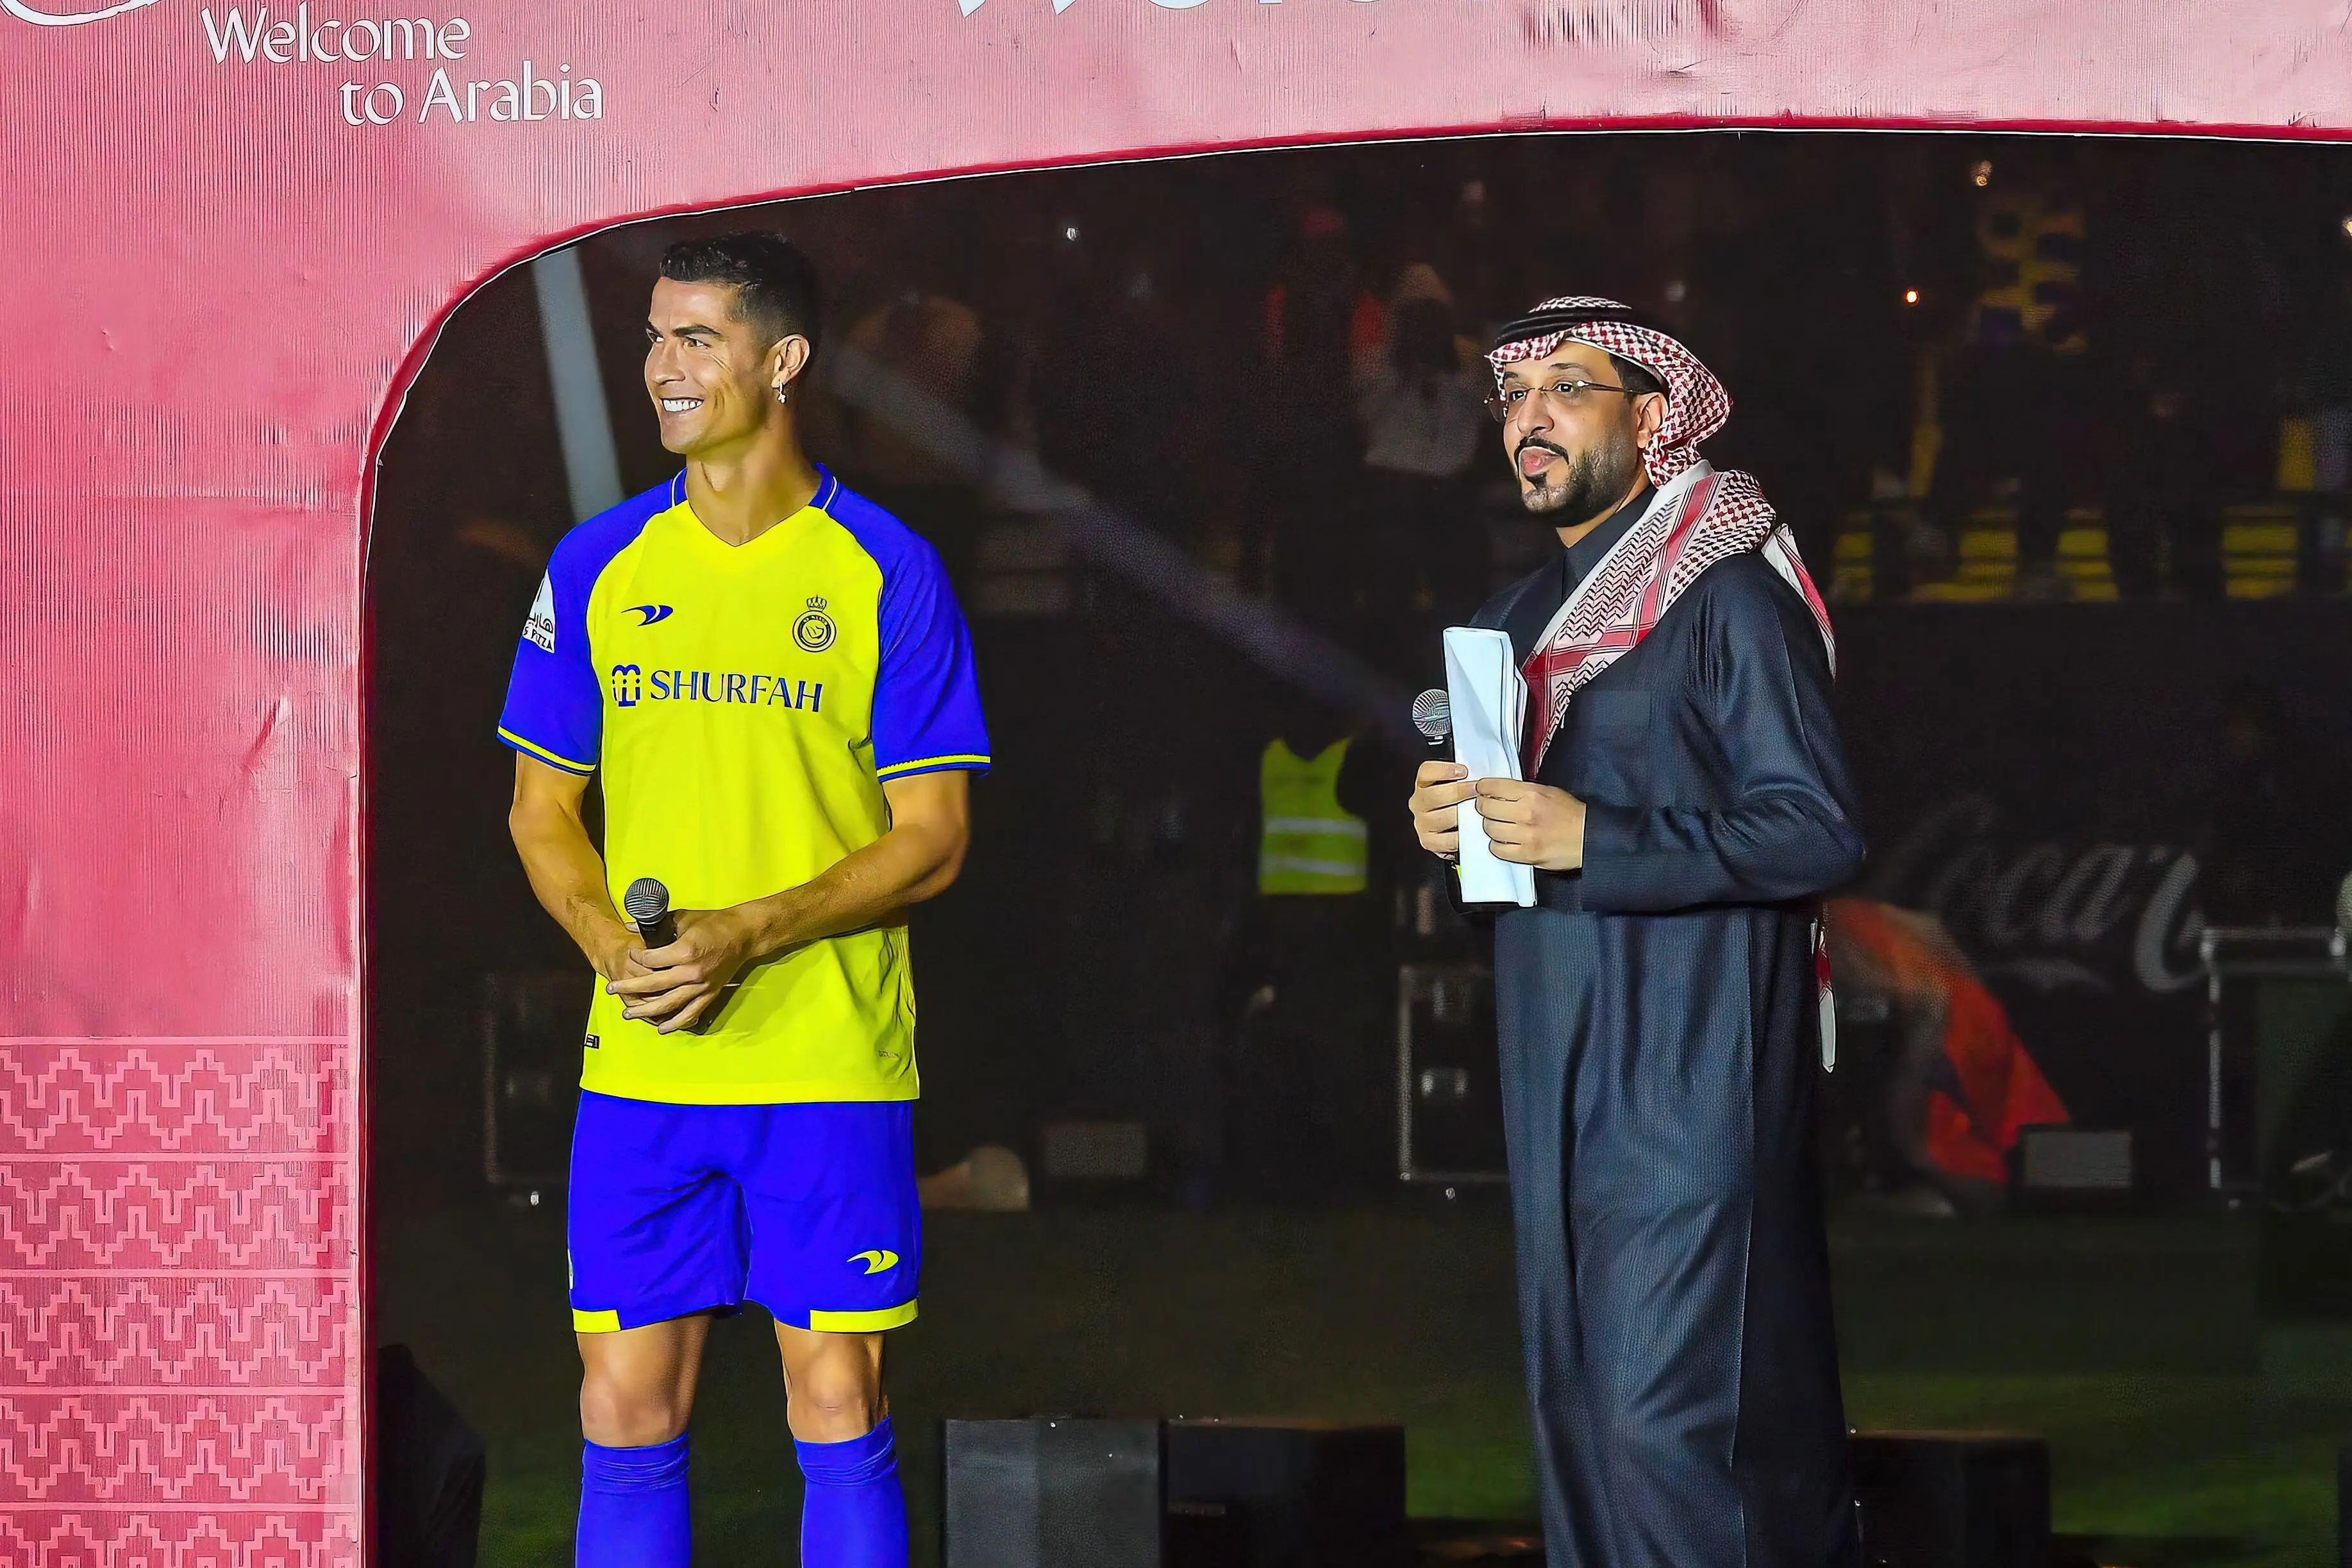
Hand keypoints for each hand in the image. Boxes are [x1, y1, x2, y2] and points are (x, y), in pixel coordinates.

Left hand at [606, 907, 755, 1033]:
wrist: (744, 934)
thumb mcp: (684, 918)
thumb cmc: (714, 923)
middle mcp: (691, 972)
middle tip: (611, 988)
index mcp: (685, 951)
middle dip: (629, 986)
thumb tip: (631, 926)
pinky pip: (690, 1013)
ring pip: (668, 1003)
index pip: (651, 960)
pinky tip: (661, 1028)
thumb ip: (656, 924)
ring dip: (646, 1010)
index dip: (636, 957)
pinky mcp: (710, 994)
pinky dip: (675, 1023)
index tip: (629, 954)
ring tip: (628, 1013)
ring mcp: (701, 986)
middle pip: (653, 984)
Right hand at [1410, 761, 1475, 859]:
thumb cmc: (1459, 805)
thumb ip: (1464, 778)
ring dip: (1464, 814)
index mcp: (1423, 784)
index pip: (1426, 772)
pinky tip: (1472, 829)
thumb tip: (1481, 772)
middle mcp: (1419, 803)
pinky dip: (1462, 835)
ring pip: (1442, 817)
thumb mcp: (1457, 786)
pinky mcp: (1428, 841)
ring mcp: (1422, 823)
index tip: (1463, 771)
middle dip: (1460, 792)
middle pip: (1435, 795)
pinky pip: (1447, 839)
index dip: (1444, 770)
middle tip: (1477, 790)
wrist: (1452, 832)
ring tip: (1479, 811)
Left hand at [1473, 778, 1587, 870]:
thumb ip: (1523, 790)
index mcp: (1532, 793)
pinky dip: (1498, 846)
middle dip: (1484, 807)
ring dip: (1491, 827)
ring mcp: (1526, 835)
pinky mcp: (1527, 854)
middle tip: (1488, 809)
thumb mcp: (1549, 792)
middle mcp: (1526, 813)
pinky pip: (1498, 850)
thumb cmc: (1571, 814)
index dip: (1483, 788)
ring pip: (1489, 829)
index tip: (1482, 790)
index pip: (1493, 787)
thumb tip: (1498, 791)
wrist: (1590, 837)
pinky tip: (1505, 841)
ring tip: (1500, 826)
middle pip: (1486, 808)